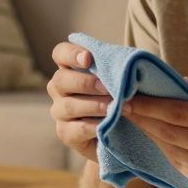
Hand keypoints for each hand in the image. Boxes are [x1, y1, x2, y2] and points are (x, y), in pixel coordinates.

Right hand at [47, 41, 111, 162]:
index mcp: (70, 68)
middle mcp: (59, 88)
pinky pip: (76, 129)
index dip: (71, 54)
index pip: (60, 53)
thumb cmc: (119, 96)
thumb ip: (117, 69)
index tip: (89, 58)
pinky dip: (94, 126)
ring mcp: (59, 111)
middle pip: (61, 80)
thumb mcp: (119, 79)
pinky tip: (108, 124)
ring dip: (94, 105)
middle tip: (108, 88)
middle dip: (86, 83)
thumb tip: (127, 64)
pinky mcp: (66, 133)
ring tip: (115, 107)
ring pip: (69, 106)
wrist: (120, 130)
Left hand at [126, 80, 187, 187]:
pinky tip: (158, 141)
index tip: (130, 97)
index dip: (150, 105)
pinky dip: (167, 153)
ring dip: (151, 137)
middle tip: (123, 108)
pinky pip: (182, 168)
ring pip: (172, 152)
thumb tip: (176, 83)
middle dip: (143, 119)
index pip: (179, 112)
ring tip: (137, 122)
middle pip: (170, 133)